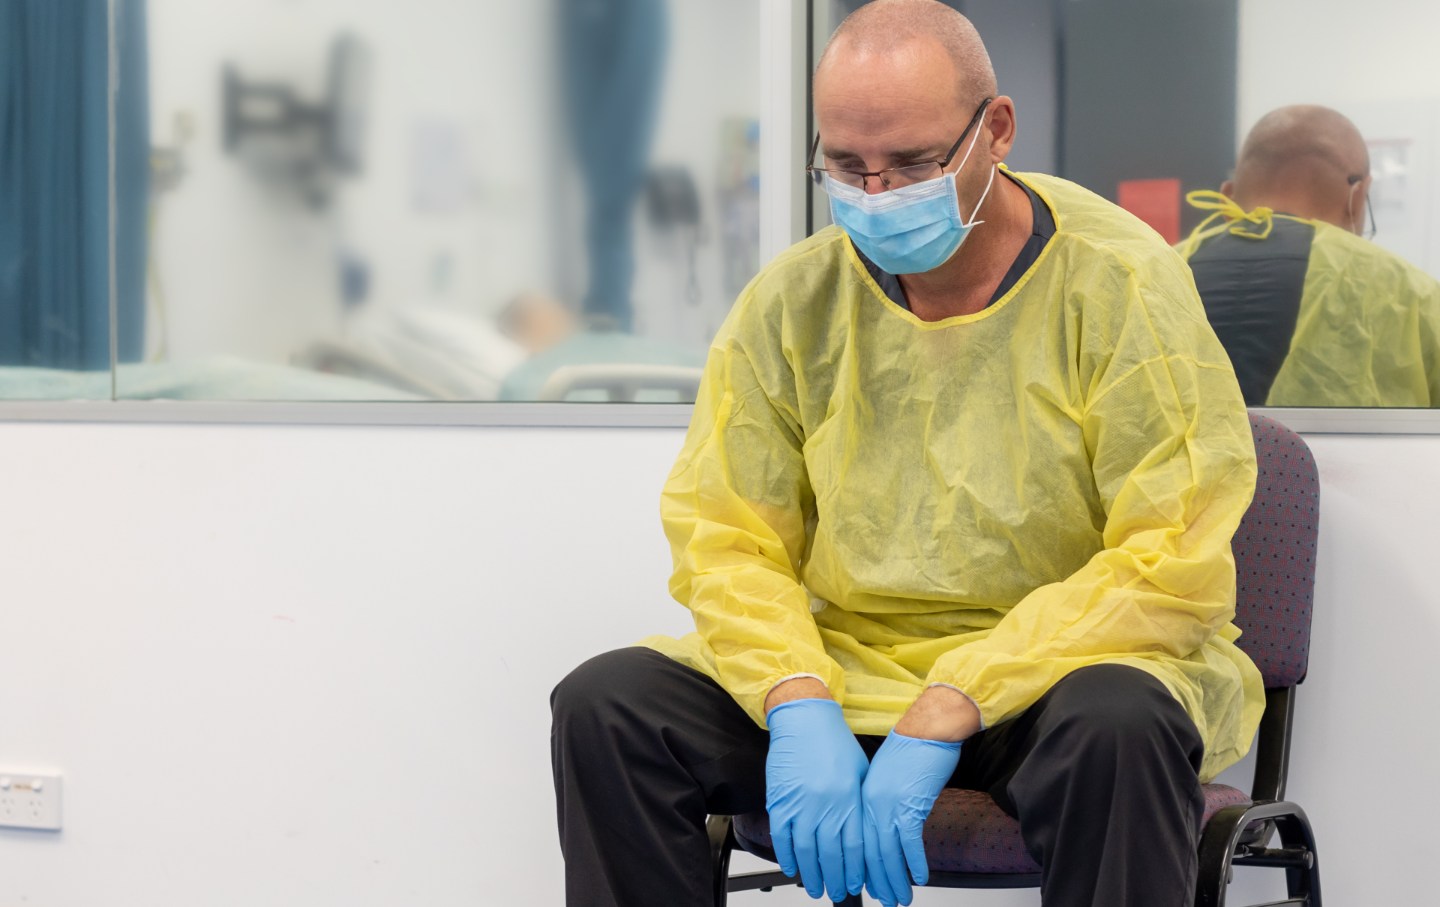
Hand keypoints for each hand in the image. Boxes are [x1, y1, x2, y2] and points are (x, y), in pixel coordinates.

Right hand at [765, 698, 868, 901]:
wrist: (804, 718)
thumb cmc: (834, 741)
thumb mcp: (860, 772)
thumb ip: (861, 803)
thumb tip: (864, 832)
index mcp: (849, 799)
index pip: (854, 847)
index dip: (854, 870)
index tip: (854, 883)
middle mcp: (826, 804)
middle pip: (830, 855)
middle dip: (834, 880)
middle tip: (835, 893)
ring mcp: (801, 803)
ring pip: (805, 851)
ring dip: (810, 874)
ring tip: (814, 888)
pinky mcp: (780, 799)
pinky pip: (781, 836)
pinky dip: (786, 856)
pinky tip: (791, 868)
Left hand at [861, 731, 961, 906]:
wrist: (928, 729)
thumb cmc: (911, 747)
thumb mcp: (884, 776)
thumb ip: (878, 801)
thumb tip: (882, 824)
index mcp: (862, 796)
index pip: (856, 840)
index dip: (861, 866)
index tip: (865, 883)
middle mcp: (871, 804)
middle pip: (868, 852)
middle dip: (876, 880)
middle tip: (882, 898)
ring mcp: (889, 806)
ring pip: (887, 853)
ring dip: (894, 879)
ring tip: (899, 897)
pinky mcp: (910, 805)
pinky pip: (910, 843)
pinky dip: (914, 863)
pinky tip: (919, 878)